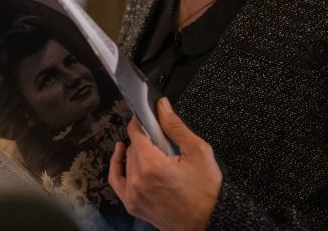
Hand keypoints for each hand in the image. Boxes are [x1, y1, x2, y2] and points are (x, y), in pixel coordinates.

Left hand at [108, 97, 221, 229]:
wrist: (210, 221)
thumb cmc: (207, 192)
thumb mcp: (197, 152)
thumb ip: (175, 127)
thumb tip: (162, 107)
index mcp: (151, 166)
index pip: (135, 133)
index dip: (140, 121)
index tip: (146, 116)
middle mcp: (138, 181)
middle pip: (132, 147)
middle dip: (144, 139)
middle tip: (161, 140)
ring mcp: (133, 195)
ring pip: (127, 162)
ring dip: (136, 153)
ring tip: (152, 151)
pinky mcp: (133, 205)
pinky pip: (117, 181)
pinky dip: (118, 167)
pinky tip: (122, 156)